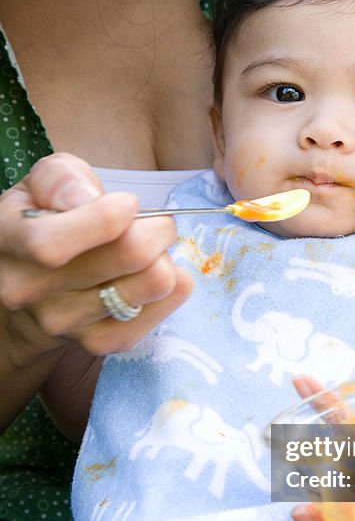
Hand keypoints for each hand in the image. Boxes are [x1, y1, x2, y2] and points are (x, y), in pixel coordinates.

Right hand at [0, 153, 192, 358]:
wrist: (34, 285)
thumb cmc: (45, 220)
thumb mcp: (42, 184)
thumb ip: (61, 179)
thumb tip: (88, 198)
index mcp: (7, 241)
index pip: (53, 244)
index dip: (104, 219)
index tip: (128, 203)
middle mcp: (28, 289)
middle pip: (126, 257)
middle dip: (156, 229)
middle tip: (156, 222)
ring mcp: (64, 322)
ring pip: (152, 283)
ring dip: (165, 258)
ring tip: (152, 250)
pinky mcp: (99, 342)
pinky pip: (160, 309)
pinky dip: (173, 287)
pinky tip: (155, 274)